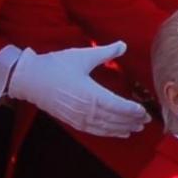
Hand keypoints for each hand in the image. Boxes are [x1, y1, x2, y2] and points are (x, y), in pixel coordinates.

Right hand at [7, 43, 149, 137]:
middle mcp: (87, 110)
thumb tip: (123, 45)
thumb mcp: (82, 56)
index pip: (118, 106)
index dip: (133, 111)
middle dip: (132, 120)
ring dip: (123, 128)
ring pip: (106, 127)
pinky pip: (95, 131)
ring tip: (136, 128)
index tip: (145, 111)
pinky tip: (118, 132)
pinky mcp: (73, 121)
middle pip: (115, 119)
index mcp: (91, 94)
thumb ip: (105, 52)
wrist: (30, 79)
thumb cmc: (56, 66)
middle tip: (147, 120)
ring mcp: (79, 118)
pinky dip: (109, 132)